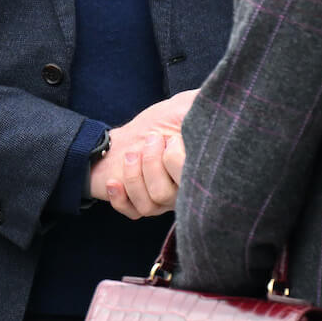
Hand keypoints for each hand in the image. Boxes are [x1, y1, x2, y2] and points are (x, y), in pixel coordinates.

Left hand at [89, 89, 196, 218]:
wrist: (138, 131)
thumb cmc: (166, 120)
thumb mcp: (186, 107)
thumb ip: (201, 110)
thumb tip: (207, 113)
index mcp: (197, 173)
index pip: (191, 182)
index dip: (176, 160)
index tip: (171, 138)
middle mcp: (181, 193)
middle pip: (165, 195)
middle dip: (151, 163)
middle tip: (150, 140)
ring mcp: (160, 201)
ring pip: (147, 206)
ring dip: (133, 177)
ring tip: (131, 155)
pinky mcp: (138, 203)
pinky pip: (131, 213)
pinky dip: (120, 199)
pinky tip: (114, 181)